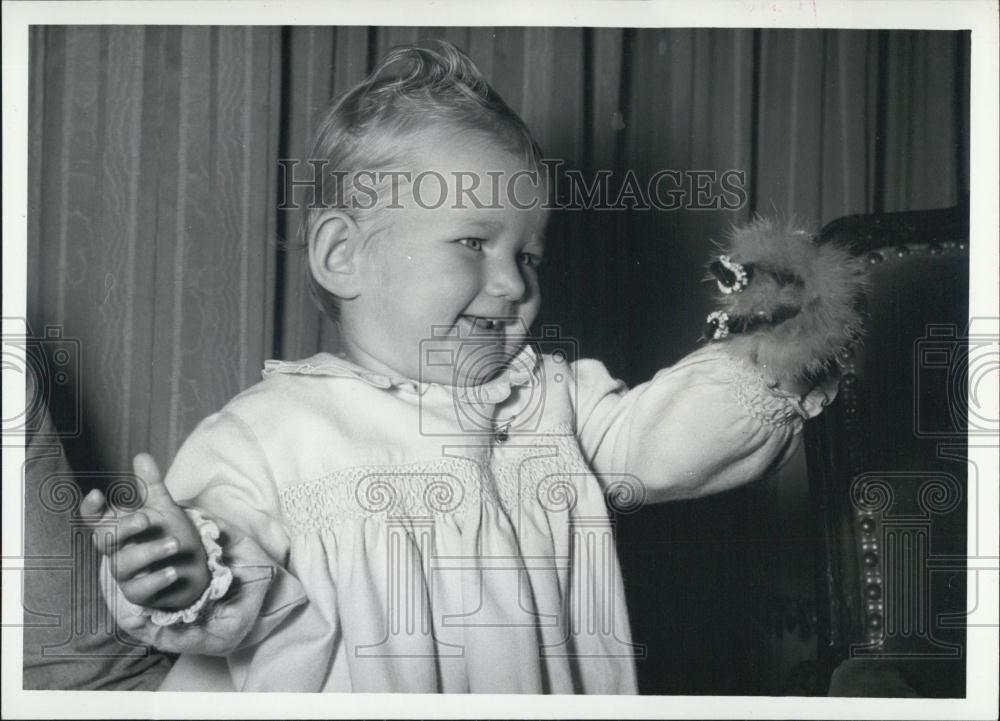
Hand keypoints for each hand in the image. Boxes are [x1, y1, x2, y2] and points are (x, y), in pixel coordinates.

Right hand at [79, 453, 210, 609]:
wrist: (195, 569)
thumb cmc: (171, 535)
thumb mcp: (164, 508)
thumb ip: (151, 486)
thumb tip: (141, 455)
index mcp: (120, 528)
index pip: (96, 520)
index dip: (91, 510)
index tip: (97, 494)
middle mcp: (118, 551)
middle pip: (105, 540)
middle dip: (123, 528)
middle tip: (146, 519)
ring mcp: (126, 574)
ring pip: (123, 565)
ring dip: (149, 553)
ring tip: (175, 545)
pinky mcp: (141, 594)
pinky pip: (139, 590)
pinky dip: (155, 580)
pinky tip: (172, 572)